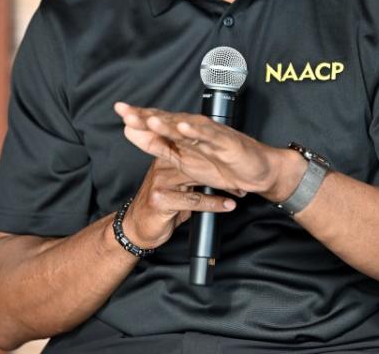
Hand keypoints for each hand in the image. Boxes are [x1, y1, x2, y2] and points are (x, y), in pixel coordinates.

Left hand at [113, 102, 302, 201]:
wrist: (258, 173)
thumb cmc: (222, 164)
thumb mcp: (182, 160)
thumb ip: (157, 145)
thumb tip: (129, 131)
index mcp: (184, 134)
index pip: (159, 122)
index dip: (139, 116)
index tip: (119, 110)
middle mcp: (196, 129)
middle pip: (168, 121)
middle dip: (147, 117)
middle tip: (126, 111)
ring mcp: (211, 134)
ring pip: (186, 126)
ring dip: (168, 123)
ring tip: (149, 120)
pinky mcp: (226, 142)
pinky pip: (210, 136)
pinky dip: (196, 131)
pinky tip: (183, 127)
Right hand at [122, 157, 236, 248]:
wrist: (136, 229)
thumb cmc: (159, 208)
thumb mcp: (176, 187)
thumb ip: (191, 177)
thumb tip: (217, 173)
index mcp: (166, 157)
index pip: (194, 149)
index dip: (217, 158)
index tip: (236, 164)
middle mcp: (162, 166)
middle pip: (198, 163)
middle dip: (223, 173)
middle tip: (242, 180)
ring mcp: (160, 181)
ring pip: (198, 179)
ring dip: (222, 187)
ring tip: (239, 191)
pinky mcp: (160, 199)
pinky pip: (193, 200)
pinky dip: (213, 204)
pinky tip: (227, 205)